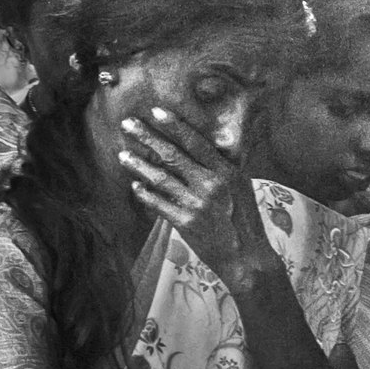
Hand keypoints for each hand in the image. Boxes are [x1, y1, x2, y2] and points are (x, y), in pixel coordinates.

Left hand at [117, 107, 266, 281]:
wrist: (247, 257)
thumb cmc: (245, 219)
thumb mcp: (242, 186)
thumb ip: (223, 166)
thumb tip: (206, 145)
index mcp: (226, 172)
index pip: (196, 142)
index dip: (174, 126)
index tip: (156, 111)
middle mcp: (210, 185)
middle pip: (173, 156)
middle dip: (147, 137)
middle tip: (127, 124)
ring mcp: (196, 204)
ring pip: (160, 179)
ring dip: (138, 165)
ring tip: (122, 155)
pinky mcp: (185, 223)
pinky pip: (159, 204)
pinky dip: (145, 195)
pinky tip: (135, 186)